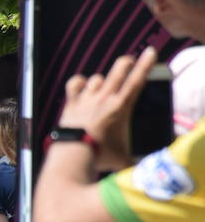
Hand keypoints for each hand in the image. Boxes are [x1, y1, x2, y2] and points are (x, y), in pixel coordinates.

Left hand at [58, 47, 157, 169]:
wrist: (72, 155)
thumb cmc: (100, 156)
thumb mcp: (123, 158)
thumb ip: (136, 159)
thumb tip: (145, 170)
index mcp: (121, 107)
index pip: (136, 80)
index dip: (145, 64)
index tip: (150, 52)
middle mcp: (103, 98)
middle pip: (117, 70)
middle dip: (126, 62)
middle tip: (130, 60)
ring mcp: (85, 99)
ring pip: (97, 78)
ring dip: (103, 80)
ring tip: (104, 88)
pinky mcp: (71, 104)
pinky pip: (74, 84)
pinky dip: (79, 82)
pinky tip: (81, 85)